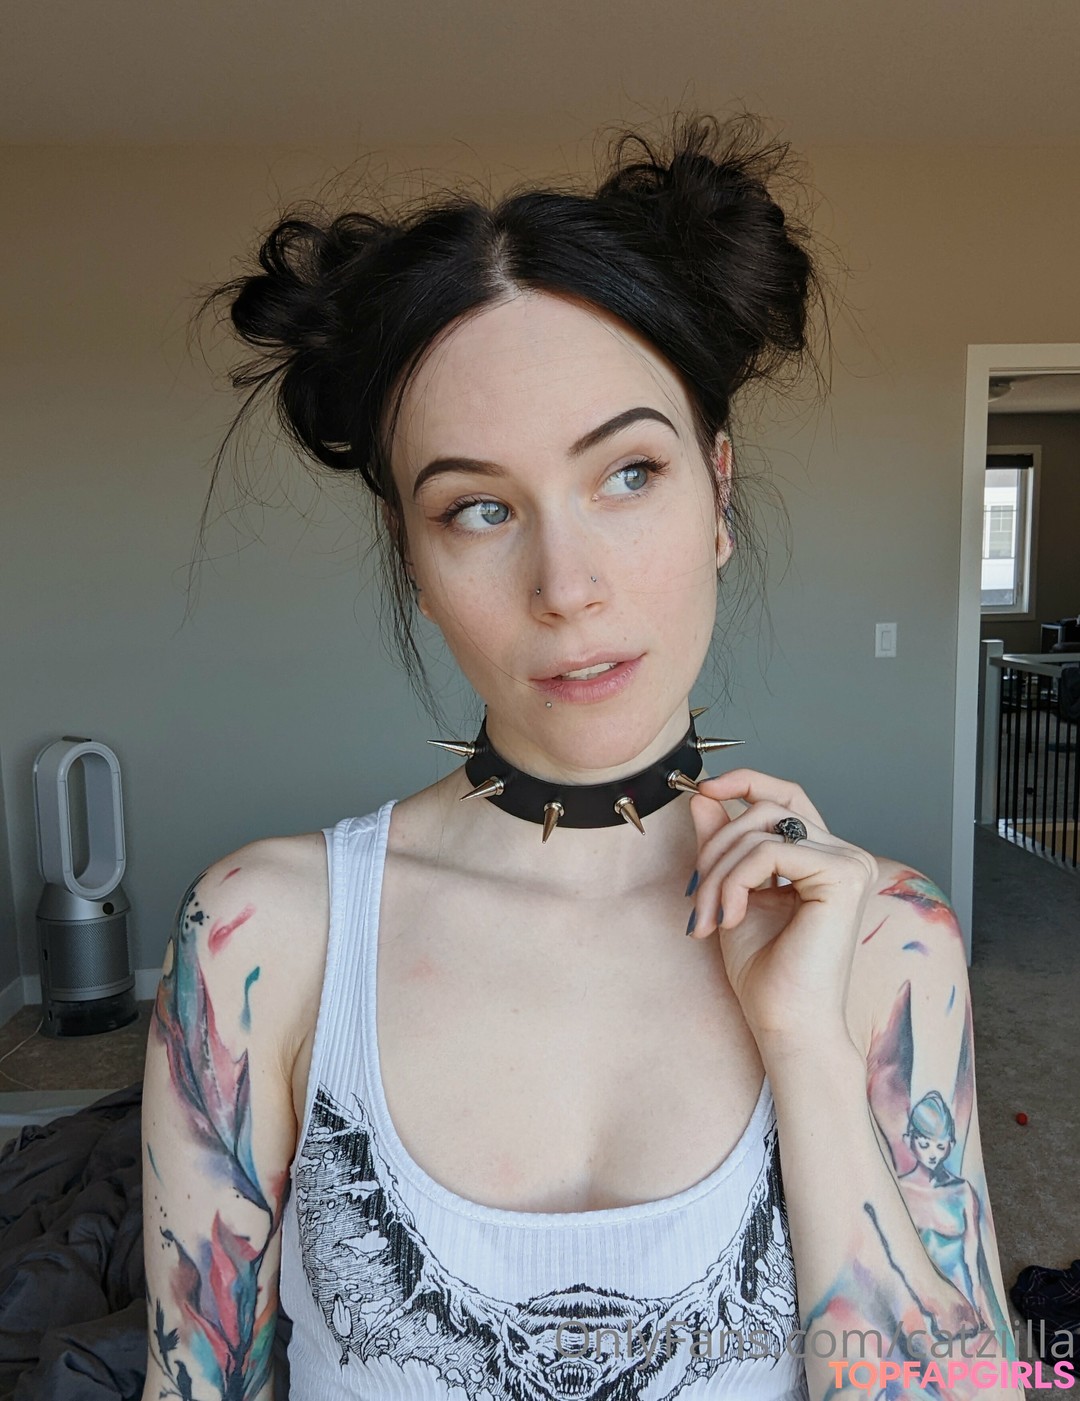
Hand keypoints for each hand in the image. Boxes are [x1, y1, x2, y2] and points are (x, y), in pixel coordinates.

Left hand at [685, 768, 878, 1050]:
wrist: (785, 1023)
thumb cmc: (764, 971)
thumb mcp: (731, 892)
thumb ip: (722, 844)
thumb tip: (703, 797)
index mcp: (823, 858)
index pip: (786, 797)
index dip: (746, 782)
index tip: (704, 790)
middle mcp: (845, 854)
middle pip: (767, 808)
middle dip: (717, 845)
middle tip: (696, 894)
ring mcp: (850, 862)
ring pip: (762, 829)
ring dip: (720, 871)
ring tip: (709, 916)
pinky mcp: (844, 876)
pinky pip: (769, 852)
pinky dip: (736, 881)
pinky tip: (731, 918)